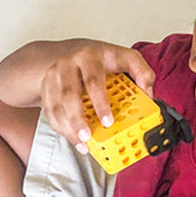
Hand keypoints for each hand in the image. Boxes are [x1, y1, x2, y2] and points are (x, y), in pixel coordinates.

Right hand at [40, 42, 155, 152]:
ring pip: (57, 105)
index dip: (101, 102)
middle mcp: (71, 63)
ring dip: (69, 127)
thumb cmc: (96, 60)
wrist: (62, 54)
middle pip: (71, 94)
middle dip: (79, 118)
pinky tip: (74, 139)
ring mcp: (55, 75)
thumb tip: (149, 96)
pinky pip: (50, 111)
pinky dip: (61, 128)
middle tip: (89, 136)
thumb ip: (140, 72)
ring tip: (82, 143)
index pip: (95, 79)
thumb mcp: (121, 57)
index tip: (108, 122)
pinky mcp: (46, 87)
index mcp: (92, 55)